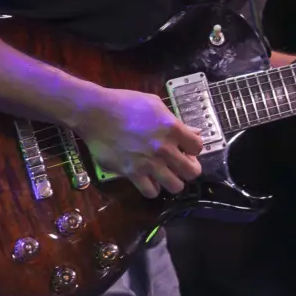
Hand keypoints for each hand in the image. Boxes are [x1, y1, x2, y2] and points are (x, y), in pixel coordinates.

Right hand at [78, 88, 202, 198]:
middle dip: (190, 169)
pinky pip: (151, 192)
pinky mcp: (132, 173)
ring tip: (167, 174)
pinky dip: (153, 188)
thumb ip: (176, 121)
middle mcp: (164, 148)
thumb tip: (194, 131)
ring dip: (173, 181)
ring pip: (175, 186)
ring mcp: (148, 163)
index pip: (198, 147)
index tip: (187, 148)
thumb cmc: (126, 103)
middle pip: (192, 172)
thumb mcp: (156, 104)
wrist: (96, 113)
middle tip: (182, 165)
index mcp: (172, 128)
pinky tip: (150, 180)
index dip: (195, 148)